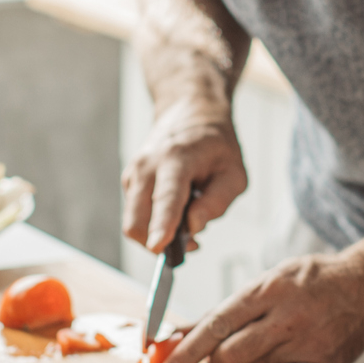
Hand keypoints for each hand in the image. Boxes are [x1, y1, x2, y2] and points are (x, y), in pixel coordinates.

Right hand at [123, 109, 245, 253]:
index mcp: (176, 159)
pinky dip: (154, 225)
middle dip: (159, 243)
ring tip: (188, 220)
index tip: (158, 246)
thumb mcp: (234, 173)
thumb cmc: (215, 147)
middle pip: (137, 220)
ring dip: (158, 235)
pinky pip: (136, 217)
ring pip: (133, 224)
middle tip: (193, 243)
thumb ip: (217, 201)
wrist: (190, 116)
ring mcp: (133, 174)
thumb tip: (193, 227)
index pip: (166, 197)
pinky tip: (176, 210)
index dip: (162, 225)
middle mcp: (147, 166)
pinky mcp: (129, 183)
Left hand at [161, 253, 363, 362]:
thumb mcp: (267, 282)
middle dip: (218, 360)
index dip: (188, 349)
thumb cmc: (310, 283)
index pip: (217, 324)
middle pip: (230, 355)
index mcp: (267, 289)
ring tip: (275, 342)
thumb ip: (225, 310)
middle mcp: (286, 317)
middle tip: (228, 352)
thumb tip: (178, 332)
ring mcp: (306, 343)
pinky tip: (290, 357)